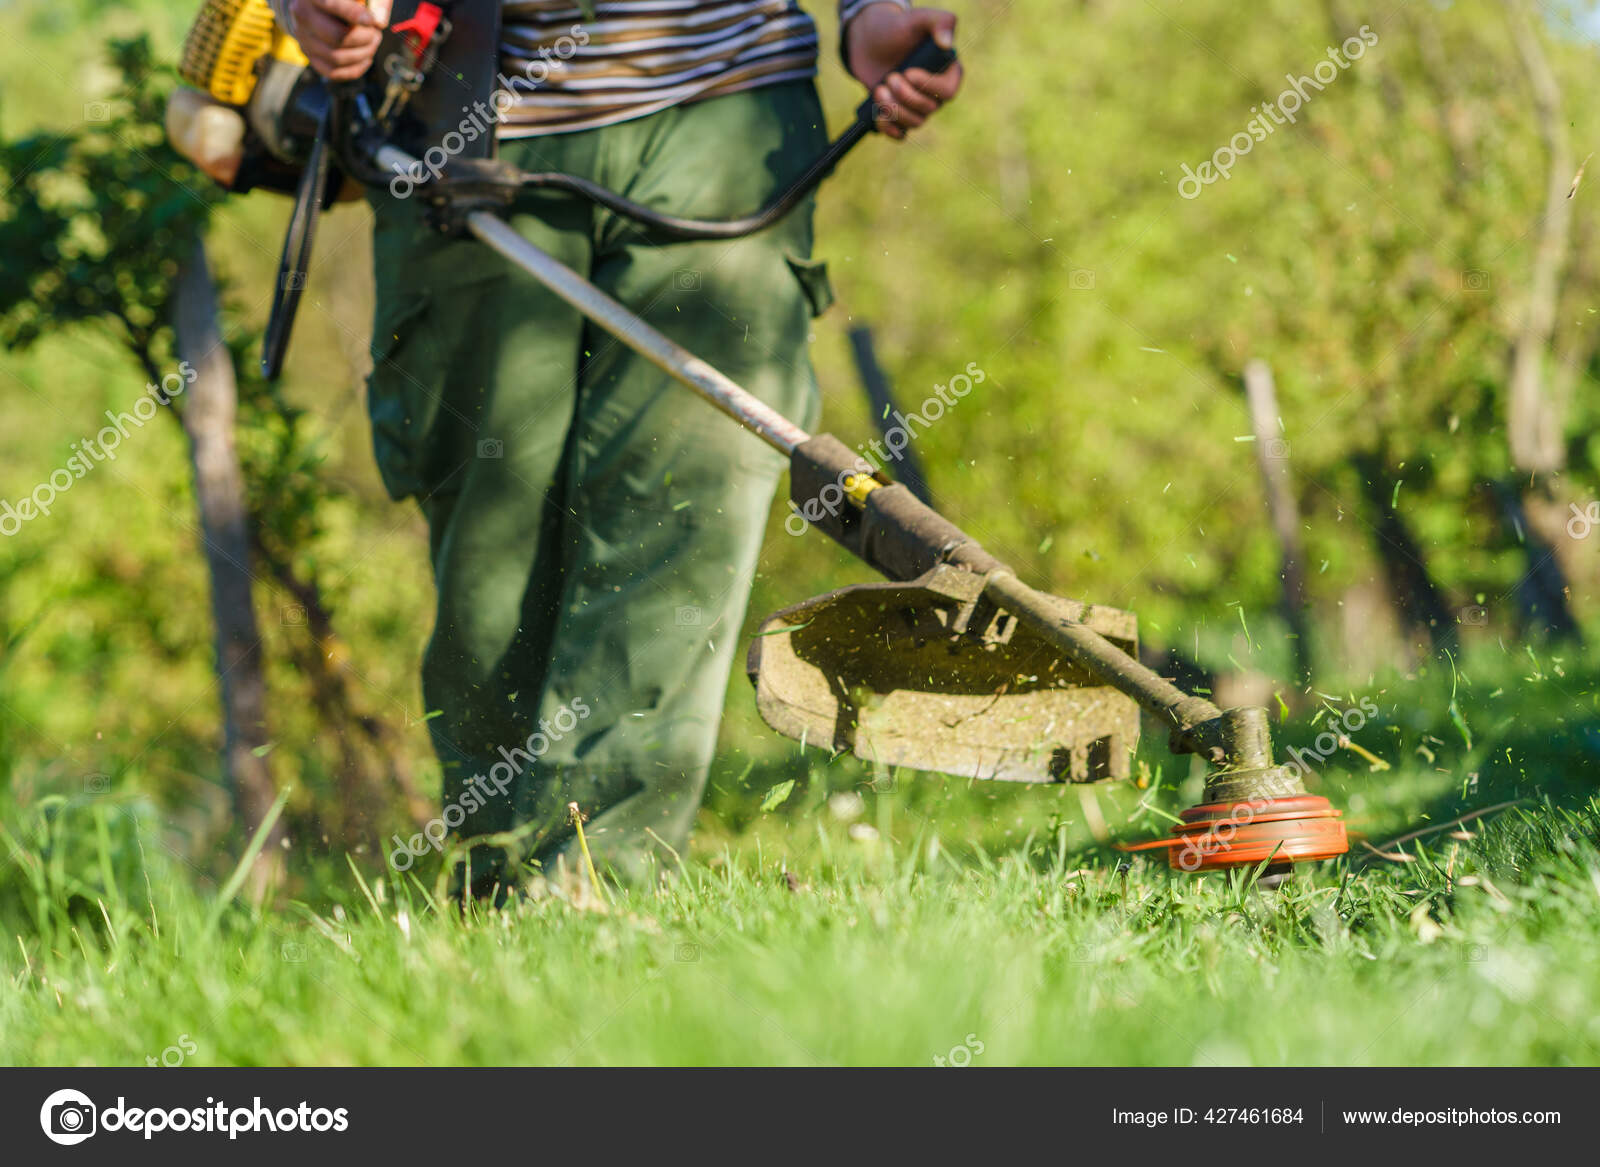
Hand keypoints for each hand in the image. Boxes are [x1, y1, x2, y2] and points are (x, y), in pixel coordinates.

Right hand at [289, 0, 390, 80]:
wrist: (313, 4)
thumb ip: (375, 0)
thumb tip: (380, 22)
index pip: (333, 5)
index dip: (354, 14)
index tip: (371, 21)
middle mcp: (303, 15)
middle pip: (338, 37)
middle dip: (365, 38)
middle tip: (375, 33)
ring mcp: (303, 38)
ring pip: (338, 58)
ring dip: (364, 54)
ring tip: (372, 42)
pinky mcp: (309, 55)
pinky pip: (333, 72)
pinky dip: (355, 69)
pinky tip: (365, 58)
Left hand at [844, 4, 962, 139]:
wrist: (869, 41)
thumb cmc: (896, 27)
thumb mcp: (918, 18)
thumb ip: (938, 22)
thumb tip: (946, 44)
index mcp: (947, 71)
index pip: (948, 91)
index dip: (929, 87)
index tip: (908, 73)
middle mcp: (935, 92)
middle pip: (928, 109)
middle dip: (905, 96)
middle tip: (889, 76)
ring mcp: (917, 106)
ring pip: (914, 122)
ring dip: (894, 109)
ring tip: (879, 89)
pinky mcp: (900, 114)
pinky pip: (901, 134)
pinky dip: (889, 129)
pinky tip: (879, 116)